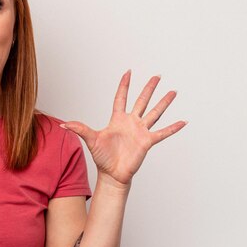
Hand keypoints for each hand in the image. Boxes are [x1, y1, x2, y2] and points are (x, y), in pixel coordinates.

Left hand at [62, 70, 185, 187]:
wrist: (112, 174)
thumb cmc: (102, 157)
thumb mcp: (91, 139)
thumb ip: (79, 129)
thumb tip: (63, 124)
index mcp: (117, 119)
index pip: (121, 97)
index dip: (124, 85)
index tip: (128, 72)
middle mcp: (131, 122)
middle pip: (142, 101)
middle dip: (149, 88)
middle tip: (157, 76)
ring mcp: (140, 131)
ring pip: (154, 113)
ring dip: (164, 103)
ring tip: (172, 92)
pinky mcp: (147, 142)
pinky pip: (162, 133)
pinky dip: (173, 128)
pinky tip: (183, 121)